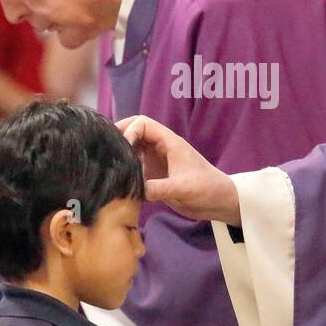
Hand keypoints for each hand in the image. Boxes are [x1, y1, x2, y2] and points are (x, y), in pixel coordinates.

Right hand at [117, 115, 240, 225]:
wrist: (219, 202)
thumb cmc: (207, 189)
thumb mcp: (182, 189)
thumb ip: (158, 189)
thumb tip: (134, 190)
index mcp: (169, 142)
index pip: (142, 123)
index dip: (129, 131)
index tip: (123, 150)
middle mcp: (161, 148)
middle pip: (134, 131)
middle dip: (119, 138)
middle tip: (106, 153)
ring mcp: (157, 160)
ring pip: (133, 148)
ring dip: (122, 154)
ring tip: (111, 168)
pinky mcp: (155, 175)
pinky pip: (135, 166)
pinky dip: (126, 169)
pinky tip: (120, 181)